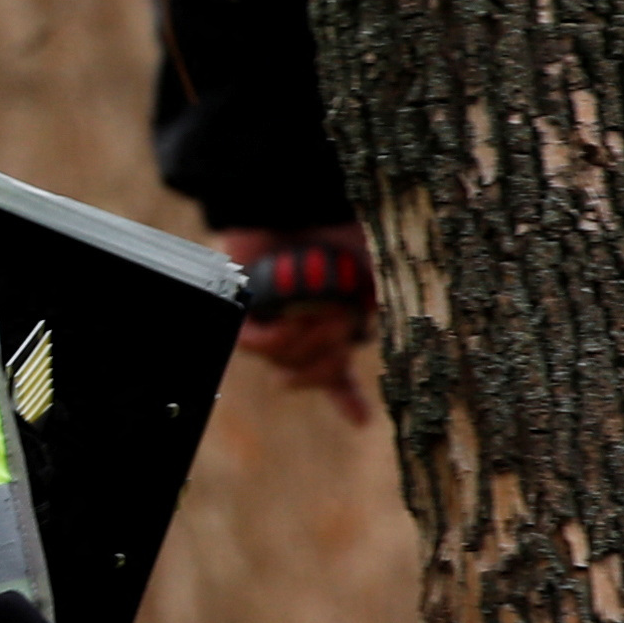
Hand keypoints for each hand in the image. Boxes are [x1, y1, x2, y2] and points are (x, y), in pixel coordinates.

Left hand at [216, 227, 377, 425]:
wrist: (294, 202)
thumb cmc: (337, 230)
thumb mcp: (371, 270)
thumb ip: (373, 307)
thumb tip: (366, 339)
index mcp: (340, 318)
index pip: (340, 369)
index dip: (348, 399)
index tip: (361, 421)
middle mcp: (308, 326)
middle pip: (322, 367)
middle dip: (329, 351)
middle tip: (334, 321)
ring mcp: (280, 321)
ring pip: (292, 361)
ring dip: (304, 340)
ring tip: (308, 310)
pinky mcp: (250, 313)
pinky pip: (260, 344)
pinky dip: (273, 341)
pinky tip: (283, 326)